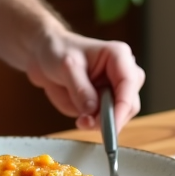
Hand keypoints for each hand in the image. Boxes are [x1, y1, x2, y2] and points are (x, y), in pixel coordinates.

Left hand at [23, 29, 144, 131]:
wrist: (44, 56)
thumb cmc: (57, 51)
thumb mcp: (67, 67)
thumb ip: (80, 89)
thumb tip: (93, 110)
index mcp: (118, 56)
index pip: (129, 83)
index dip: (122, 106)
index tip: (109, 125)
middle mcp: (122, 72)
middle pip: (130, 103)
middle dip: (111, 117)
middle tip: (87, 122)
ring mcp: (114, 89)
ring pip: (120, 115)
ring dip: (101, 122)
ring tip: (80, 120)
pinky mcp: (105, 101)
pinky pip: (107, 119)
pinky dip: (95, 123)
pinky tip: (81, 119)